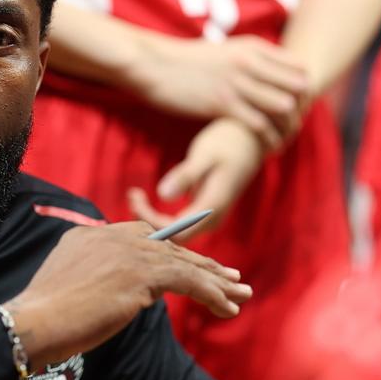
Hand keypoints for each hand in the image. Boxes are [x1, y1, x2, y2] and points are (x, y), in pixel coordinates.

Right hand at [5, 221, 251, 367]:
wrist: (32, 323)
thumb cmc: (43, 318)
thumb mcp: (69, 289)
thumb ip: (95, 280)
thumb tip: (129, 295)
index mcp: (89, 237)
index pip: (140, 236)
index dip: (170, 249)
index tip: (191, 261)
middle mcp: (110, 238)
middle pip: (167, 246)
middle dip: (200, 262)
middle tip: (229, 276)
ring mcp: (126, 254)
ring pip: (182, 262)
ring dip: (215, 280)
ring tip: (240, 293)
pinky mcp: (140, 275)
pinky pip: (188, 280)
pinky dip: (212, 293)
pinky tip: (227, 306)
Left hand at [127, 118, 263, 241]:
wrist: (249, 141)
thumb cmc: (227, 143)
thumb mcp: (205, 155)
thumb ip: (186, 175)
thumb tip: (161, 195)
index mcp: (213, 208)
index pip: (176, 232)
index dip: (151, 220)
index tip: (134, 196)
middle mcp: (211, 220)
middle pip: (172, 238)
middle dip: (147, 220)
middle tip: (131, 193)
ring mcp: (207, 220)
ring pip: (172, 233)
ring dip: (149, 218)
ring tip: (133, 193)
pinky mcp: (200, 214)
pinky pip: (174, 225)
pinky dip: (155, 215)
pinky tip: (141, 196)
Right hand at [135, 34, 306, 149]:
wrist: (153, 65)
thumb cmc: (183, 61)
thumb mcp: (222, 50)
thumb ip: (246, 58)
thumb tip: (261, 70)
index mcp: (253, 47)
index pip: (299, 68)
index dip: (303, 90)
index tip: (296, 108)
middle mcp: (250, 63)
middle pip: (297, 88)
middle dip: (301, 110)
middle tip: (293, 128)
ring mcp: (237, 83)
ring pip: (282, 107)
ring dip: (288, 128)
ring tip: (284, 142)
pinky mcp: (221, 104)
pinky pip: (258, 124)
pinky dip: (268, 139)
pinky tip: (268, 150)